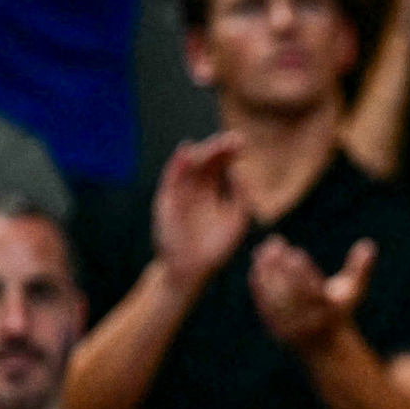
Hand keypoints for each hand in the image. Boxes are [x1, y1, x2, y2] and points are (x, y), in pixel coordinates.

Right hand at [152, 132, 249, 296]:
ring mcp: (180, 192)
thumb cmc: (215, 246)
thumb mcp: (236, 221)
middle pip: (206, 160)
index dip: (230, 152)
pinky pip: (171, 178)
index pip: (220, 164)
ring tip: (216, 145)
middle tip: (233, 140)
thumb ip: (241, 197)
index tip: (243, 143)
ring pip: (189, 165)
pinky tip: (187, 152)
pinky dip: (177, 164)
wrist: (191, 269)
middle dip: (219, 148)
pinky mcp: (166, 200)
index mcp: (211, 189)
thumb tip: (242, 173)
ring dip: (201, 152)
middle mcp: (195, 186)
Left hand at [249, 235, 375, 349]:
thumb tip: (369, 244)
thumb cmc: (338, 309)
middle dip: (281, 267)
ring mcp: (292, 327)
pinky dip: (259, 284)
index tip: (295, 252)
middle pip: (292, 292)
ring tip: (262, 249)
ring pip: (276, 297)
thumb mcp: (353, 291)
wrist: (323, 346)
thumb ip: (361, 269)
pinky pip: (265, 304)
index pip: (313, 290)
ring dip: (267, 272)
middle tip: (274, 244)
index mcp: (330, 312)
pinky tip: (256, 264)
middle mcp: (310, 321)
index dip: (303, 272)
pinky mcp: (276, 328)